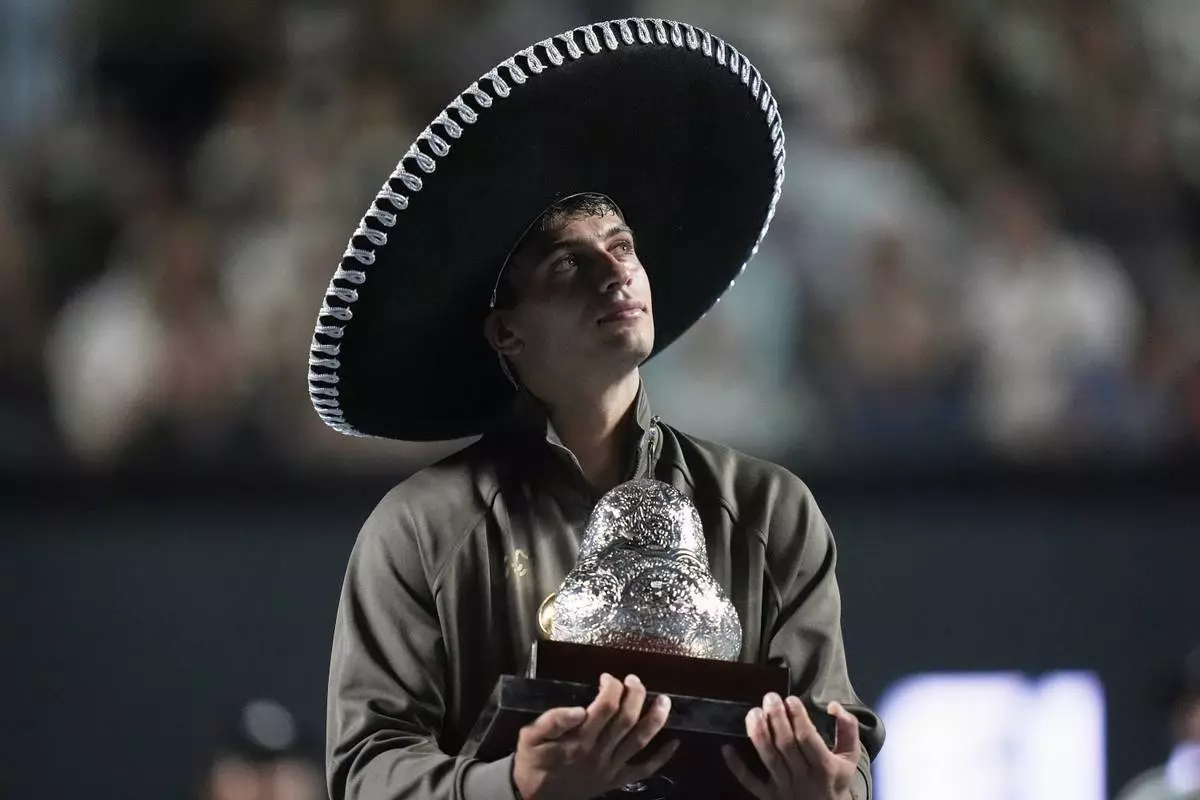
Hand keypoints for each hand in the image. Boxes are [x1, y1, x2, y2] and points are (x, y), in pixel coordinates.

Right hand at [512, 673, 679, 799]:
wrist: (532, 798)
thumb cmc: (532, 761)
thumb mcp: (530, 737)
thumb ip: (553, 720)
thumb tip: (580, 708)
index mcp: (579, 740)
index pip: (605, 706)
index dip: (611, 687)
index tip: (607, 677)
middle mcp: (599, 753)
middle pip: (626, 720)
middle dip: (635, 695)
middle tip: (634, 680)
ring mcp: (610, 768)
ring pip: (639, 742)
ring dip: (655, 720)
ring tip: (665, 701)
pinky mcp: (615, 780)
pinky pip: (642, 770)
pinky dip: (660, 758)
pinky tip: (674, 744)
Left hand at [721, 694, 860, 799]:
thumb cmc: (837, 780)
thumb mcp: (851, 757)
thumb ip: (848, 728)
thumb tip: (833, 705)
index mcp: (825, 767)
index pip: (808, 738)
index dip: (798, 717)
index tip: (790, 699)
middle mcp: (803, 778)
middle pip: (786, 745)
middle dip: (776, 718)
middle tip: (770, 698)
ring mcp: (784, 788)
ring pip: (768, 758)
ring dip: (758, 733)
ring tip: (753, 712)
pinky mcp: (768, 796)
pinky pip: (750, 781)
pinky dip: (736, 766)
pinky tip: (727, 747)